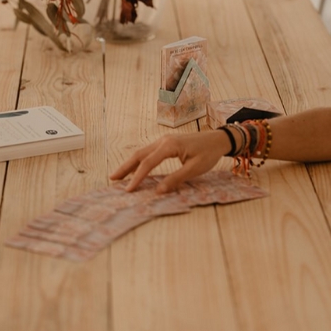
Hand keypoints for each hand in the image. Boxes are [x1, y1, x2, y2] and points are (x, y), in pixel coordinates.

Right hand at [109, 130, 229, 192]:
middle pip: (139, 154)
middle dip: (125, 168)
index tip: (129, 189)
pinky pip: (149, 153)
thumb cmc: (208, 154)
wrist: (218, 140)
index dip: (137, 177)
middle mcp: (163, 141)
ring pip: (142, 153)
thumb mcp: (194, 169)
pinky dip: (139, 161)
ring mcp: (164, 141)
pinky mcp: (166, 144)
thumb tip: (158, 191)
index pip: (148, 163)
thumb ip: (175, 179)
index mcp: (169, 146)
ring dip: (130, 164)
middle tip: (112, 179)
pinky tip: (135, 169)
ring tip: (119, 176)